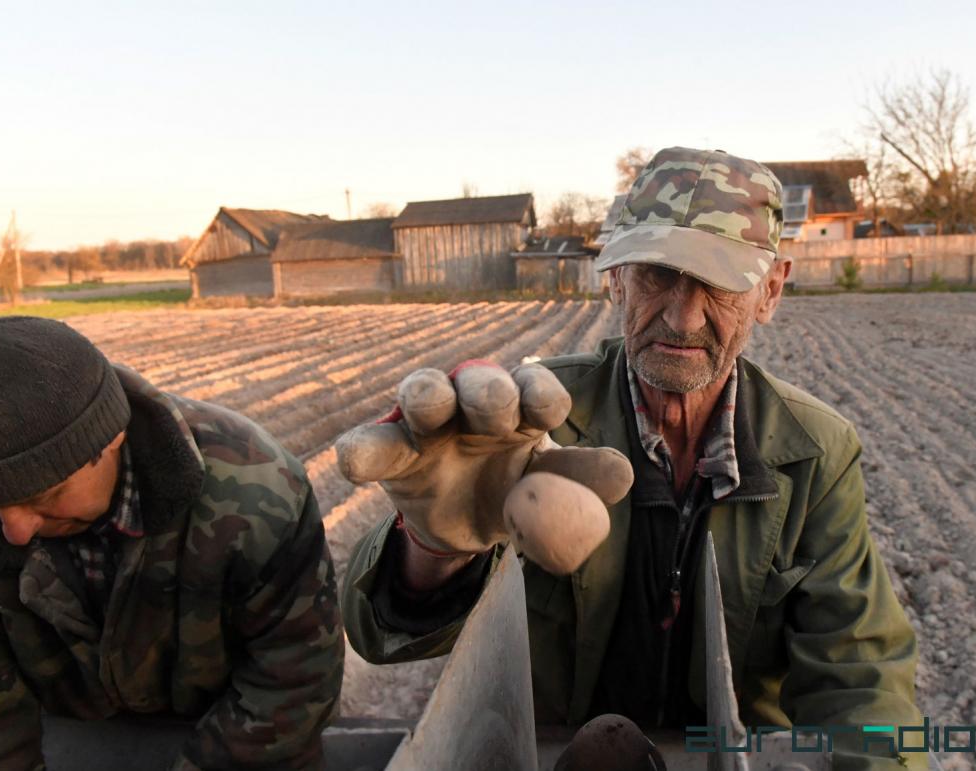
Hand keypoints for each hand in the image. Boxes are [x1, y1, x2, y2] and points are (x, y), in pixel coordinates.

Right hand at [335, 361, 632, 574]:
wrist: (468, 524)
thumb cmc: (518, 488)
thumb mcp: (551, 490)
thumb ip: (581, 482)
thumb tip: (623, 475)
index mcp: (524, 408)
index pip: (536, 388)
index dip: (540, 395)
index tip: (545, 417)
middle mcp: (476, 403)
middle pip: (480, 379)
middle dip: (488, 389)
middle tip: (495, 412)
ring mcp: (429, 424)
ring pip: (423, 392)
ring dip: (426, 394)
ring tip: (426, 407)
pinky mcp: (392, 453)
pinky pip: (370, 443)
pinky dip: (360, 449)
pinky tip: (352, 463)